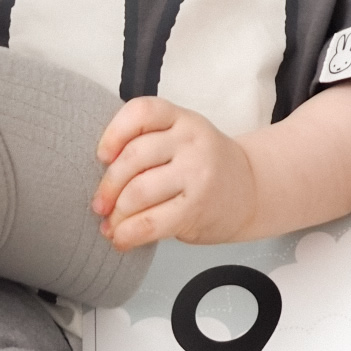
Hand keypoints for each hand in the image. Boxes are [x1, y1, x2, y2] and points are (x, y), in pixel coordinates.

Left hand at [93, 96, 257, 250]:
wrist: (251, 190)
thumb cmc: (204, 165)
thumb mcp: (183, 137)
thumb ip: (149, 143)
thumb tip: (101, 179)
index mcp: (182, 118)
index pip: (141, 112)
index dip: (113, 133)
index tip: (102, 156)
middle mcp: (191, 141)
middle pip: (133, 157)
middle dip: (107, 186)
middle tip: (99, 204)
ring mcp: (196, 174)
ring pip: (137, 192)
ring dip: (116, 214)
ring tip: (111, 224)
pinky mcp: (196, 208)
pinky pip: (150, 222)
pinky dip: (128, 234)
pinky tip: (122, 239)